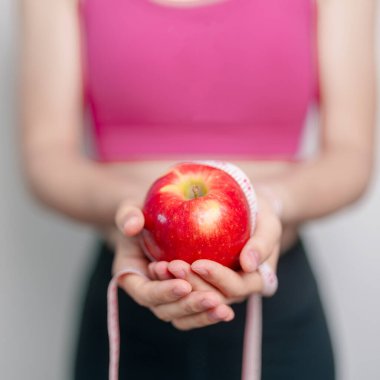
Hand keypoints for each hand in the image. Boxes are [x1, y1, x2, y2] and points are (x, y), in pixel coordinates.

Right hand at [113, 201, 234, 329]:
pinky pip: (196, 311)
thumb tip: (132, 225)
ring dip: (202, 315)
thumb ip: (128, 216)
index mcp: (131, 275)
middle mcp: (149, 292)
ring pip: (183, 318)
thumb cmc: (143, 213)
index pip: (145, 293)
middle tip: (211, 298)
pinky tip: (227, 311)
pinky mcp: (186, 296)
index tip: (183, 284)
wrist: (155, 221)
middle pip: (166, 311)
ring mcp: (168, 297)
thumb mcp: (132, 209)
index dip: (163, 292)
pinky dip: (210, 313)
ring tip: (223, 309)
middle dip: (188, 306)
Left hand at [149, 192, 281, 303]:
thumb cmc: (261, 215)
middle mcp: (234, 290)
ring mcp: (215, 288)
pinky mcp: (199, 281)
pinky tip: (155, 268)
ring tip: (159, 268)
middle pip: (211, 298)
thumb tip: (249, 264)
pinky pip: (182, 291)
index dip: (218, 278)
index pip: (236, 288)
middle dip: (192, 285)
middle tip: (173, 266)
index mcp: (255, 281)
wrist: (248, 211)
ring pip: (193, 300)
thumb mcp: (269, 223)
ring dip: (175, 288)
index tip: (198, 263)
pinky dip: (168, 284)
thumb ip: (263, 242)